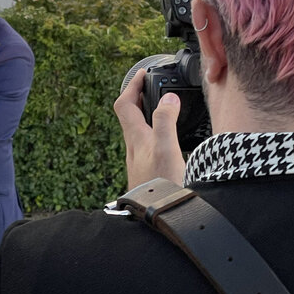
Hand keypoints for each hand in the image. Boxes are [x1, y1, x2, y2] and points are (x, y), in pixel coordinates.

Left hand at [114, 69, 185, 187]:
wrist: (156, 220)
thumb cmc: (160, 187)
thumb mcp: (166, 149)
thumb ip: (165, 121)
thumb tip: (169, 97)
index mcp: (136, 138)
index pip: (124, 104)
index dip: (132, 85)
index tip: (143, 73)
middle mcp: (134, 148)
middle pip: (129, 115)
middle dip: (139, 97)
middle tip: (153, 86)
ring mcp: (139, 160)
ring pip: (138, 130)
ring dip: (148, 115)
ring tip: (163, 107)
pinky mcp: (148, 171)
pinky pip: (148, 143)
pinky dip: (156, 132)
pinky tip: (169, 139)